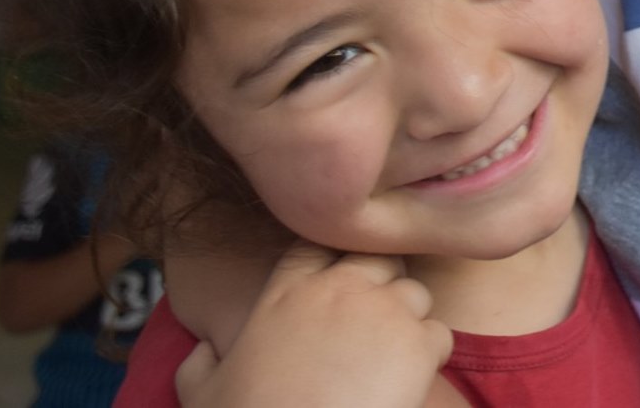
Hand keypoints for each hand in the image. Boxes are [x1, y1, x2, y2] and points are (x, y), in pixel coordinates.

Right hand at [174, 243, 450, 407]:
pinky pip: (438, 333)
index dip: (330, 262)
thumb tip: (202, 349)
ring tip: (390, 357)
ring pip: (414, 292)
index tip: (335, 286)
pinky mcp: (418, 343)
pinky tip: (408, 383)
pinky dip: (429, 355)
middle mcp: (338, 288)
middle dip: (379, 281)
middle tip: (372, 322)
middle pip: (376, 257)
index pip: (316, 247)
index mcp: (285, 293)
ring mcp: (382, 310)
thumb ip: (200, 361)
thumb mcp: (203, 393)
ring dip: (407, 318)